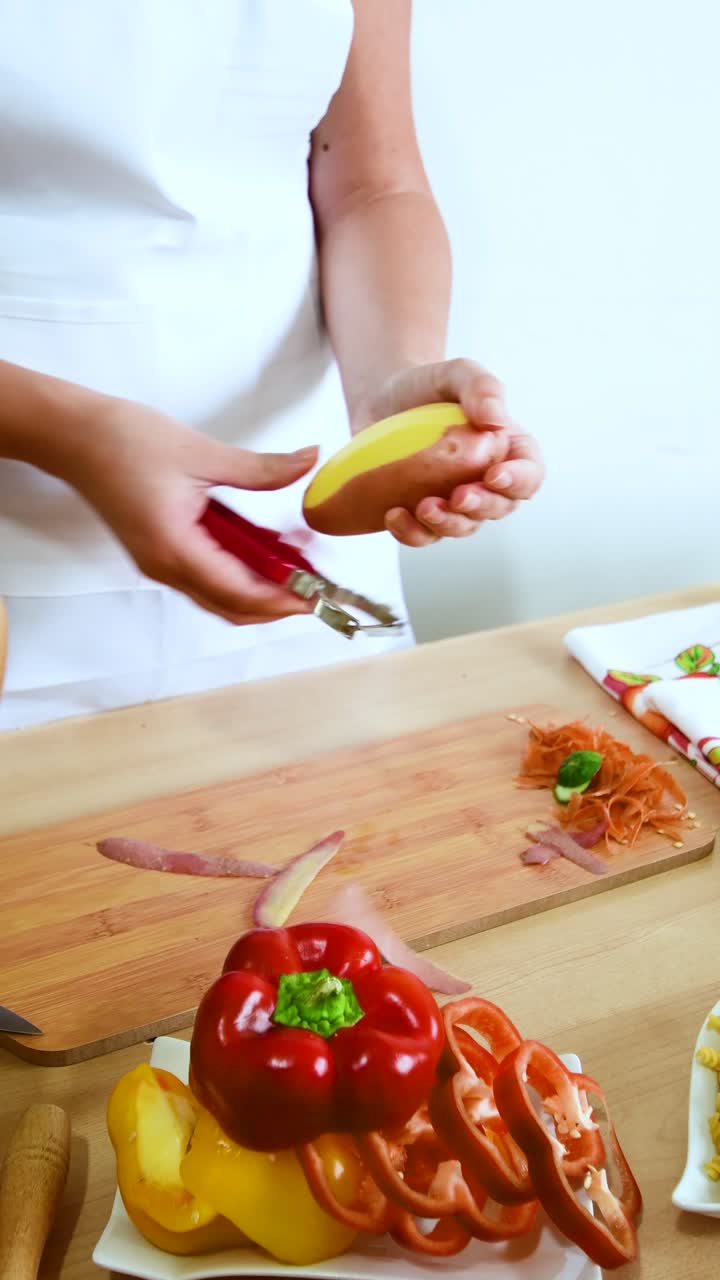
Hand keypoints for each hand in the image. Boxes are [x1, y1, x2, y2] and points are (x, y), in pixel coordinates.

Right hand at [62, 398, 317, 623]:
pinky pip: (206, 578)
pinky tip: (263, 549)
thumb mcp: (202, 452)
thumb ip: (260, 469)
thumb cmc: (123, 440)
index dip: (282, 599)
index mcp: (175, 548)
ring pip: (219, 598)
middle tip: (316, 584)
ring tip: (297, 565)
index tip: (318, 594)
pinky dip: (238, 573)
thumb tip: (308, 461)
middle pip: (231, 608)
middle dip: (276, 602)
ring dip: (259, 589)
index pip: (239, 593)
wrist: (72, 435)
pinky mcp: (159, 554)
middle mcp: (166, 567)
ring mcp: (160, 565)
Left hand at [357, 360, 543, 546]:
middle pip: (498, 507)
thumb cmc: (428, 386)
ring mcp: (455, 502)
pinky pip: (424, 534)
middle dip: (481, 507)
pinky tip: (394, 516)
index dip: (518, 482)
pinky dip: (412, 533)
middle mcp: (487, 482)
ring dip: (448, 524)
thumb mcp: (457, 373)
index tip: (494, 476)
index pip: (530, 475)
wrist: (382, 399)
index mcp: (508, 450)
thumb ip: (482, 387)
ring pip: (463, 526)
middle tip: (458, 496)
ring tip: (424, 508)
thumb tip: (494, 419)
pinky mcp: (422, 513)